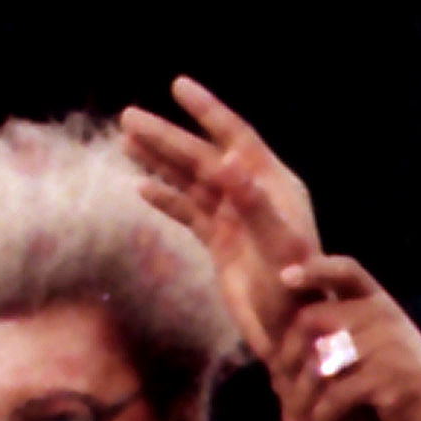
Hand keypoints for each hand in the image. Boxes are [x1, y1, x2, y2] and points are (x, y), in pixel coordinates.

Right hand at [120, 79, 322, 372]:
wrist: (291, 335)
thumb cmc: (294, 291)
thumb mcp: (277, 244)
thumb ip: (253, 203)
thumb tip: (226, 161)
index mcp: (271, 185)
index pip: (235, 136)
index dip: (207, 111)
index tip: (177, 86)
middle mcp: (252, 195)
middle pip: (202, 156)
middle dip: (167, 136)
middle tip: (128, 116)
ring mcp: (234, 220)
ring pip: (191, 181)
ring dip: (160, 161)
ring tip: (126, 140)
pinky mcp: (220, 245)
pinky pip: (189, 213)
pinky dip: (167, 199)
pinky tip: (142, 187)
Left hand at [269, 254, 420, 420]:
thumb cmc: (407, 388)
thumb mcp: (384, 346)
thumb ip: (349, 330)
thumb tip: (291, 330)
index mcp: (381, 304)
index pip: (345, 270)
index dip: (312, 268)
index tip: (284, 278)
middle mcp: (384, 317)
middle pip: (313, 317)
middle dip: (288, 353)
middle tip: (280, 383)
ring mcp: (388, 347)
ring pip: (318, 364)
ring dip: (300, 397)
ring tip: (298, 419)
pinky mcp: (389, 381)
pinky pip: (335, 396)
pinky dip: (321, 419)